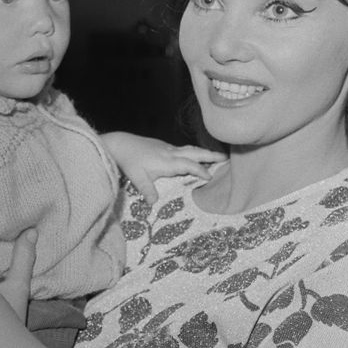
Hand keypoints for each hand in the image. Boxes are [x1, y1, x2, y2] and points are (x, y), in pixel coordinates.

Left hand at [100, 131, 225, 203]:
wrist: (120, 143)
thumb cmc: (129, 161)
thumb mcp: (137, 178)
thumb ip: (147, 191)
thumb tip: (153, 204)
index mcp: (168, 162)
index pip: (189, 165)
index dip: (200, 171)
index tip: (210, 177)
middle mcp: (171, 153)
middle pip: (195, 153)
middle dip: (211, 156)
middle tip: (226, 158)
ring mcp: (168, 148)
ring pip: (190, 149)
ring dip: (204, 152)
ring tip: (216, 156)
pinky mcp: (164, 146)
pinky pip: (184, 149)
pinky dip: (194, 152)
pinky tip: (195, 155)